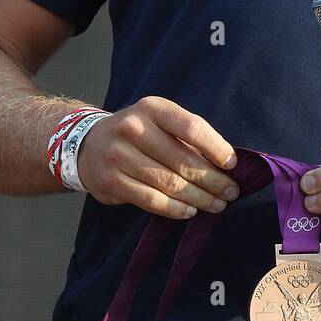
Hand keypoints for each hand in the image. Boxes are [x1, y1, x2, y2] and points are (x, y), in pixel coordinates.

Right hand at [78, 96, 239, 219]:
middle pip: (183, 160)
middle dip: (213, 180)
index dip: (216, 148)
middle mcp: (133, 129)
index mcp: (152, 108)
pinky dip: (175, 209)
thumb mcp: (159, 121)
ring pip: (169, 183)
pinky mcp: (112, 182)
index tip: (232, 165)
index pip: (192, 127)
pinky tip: (190, 211)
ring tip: (217, 205)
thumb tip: (225, 164)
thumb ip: (187, 138)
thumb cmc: (138, 134)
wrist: (88, 145)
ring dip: (199, 198)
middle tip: (231, 193)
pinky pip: (151, 200)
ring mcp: (119, 156)